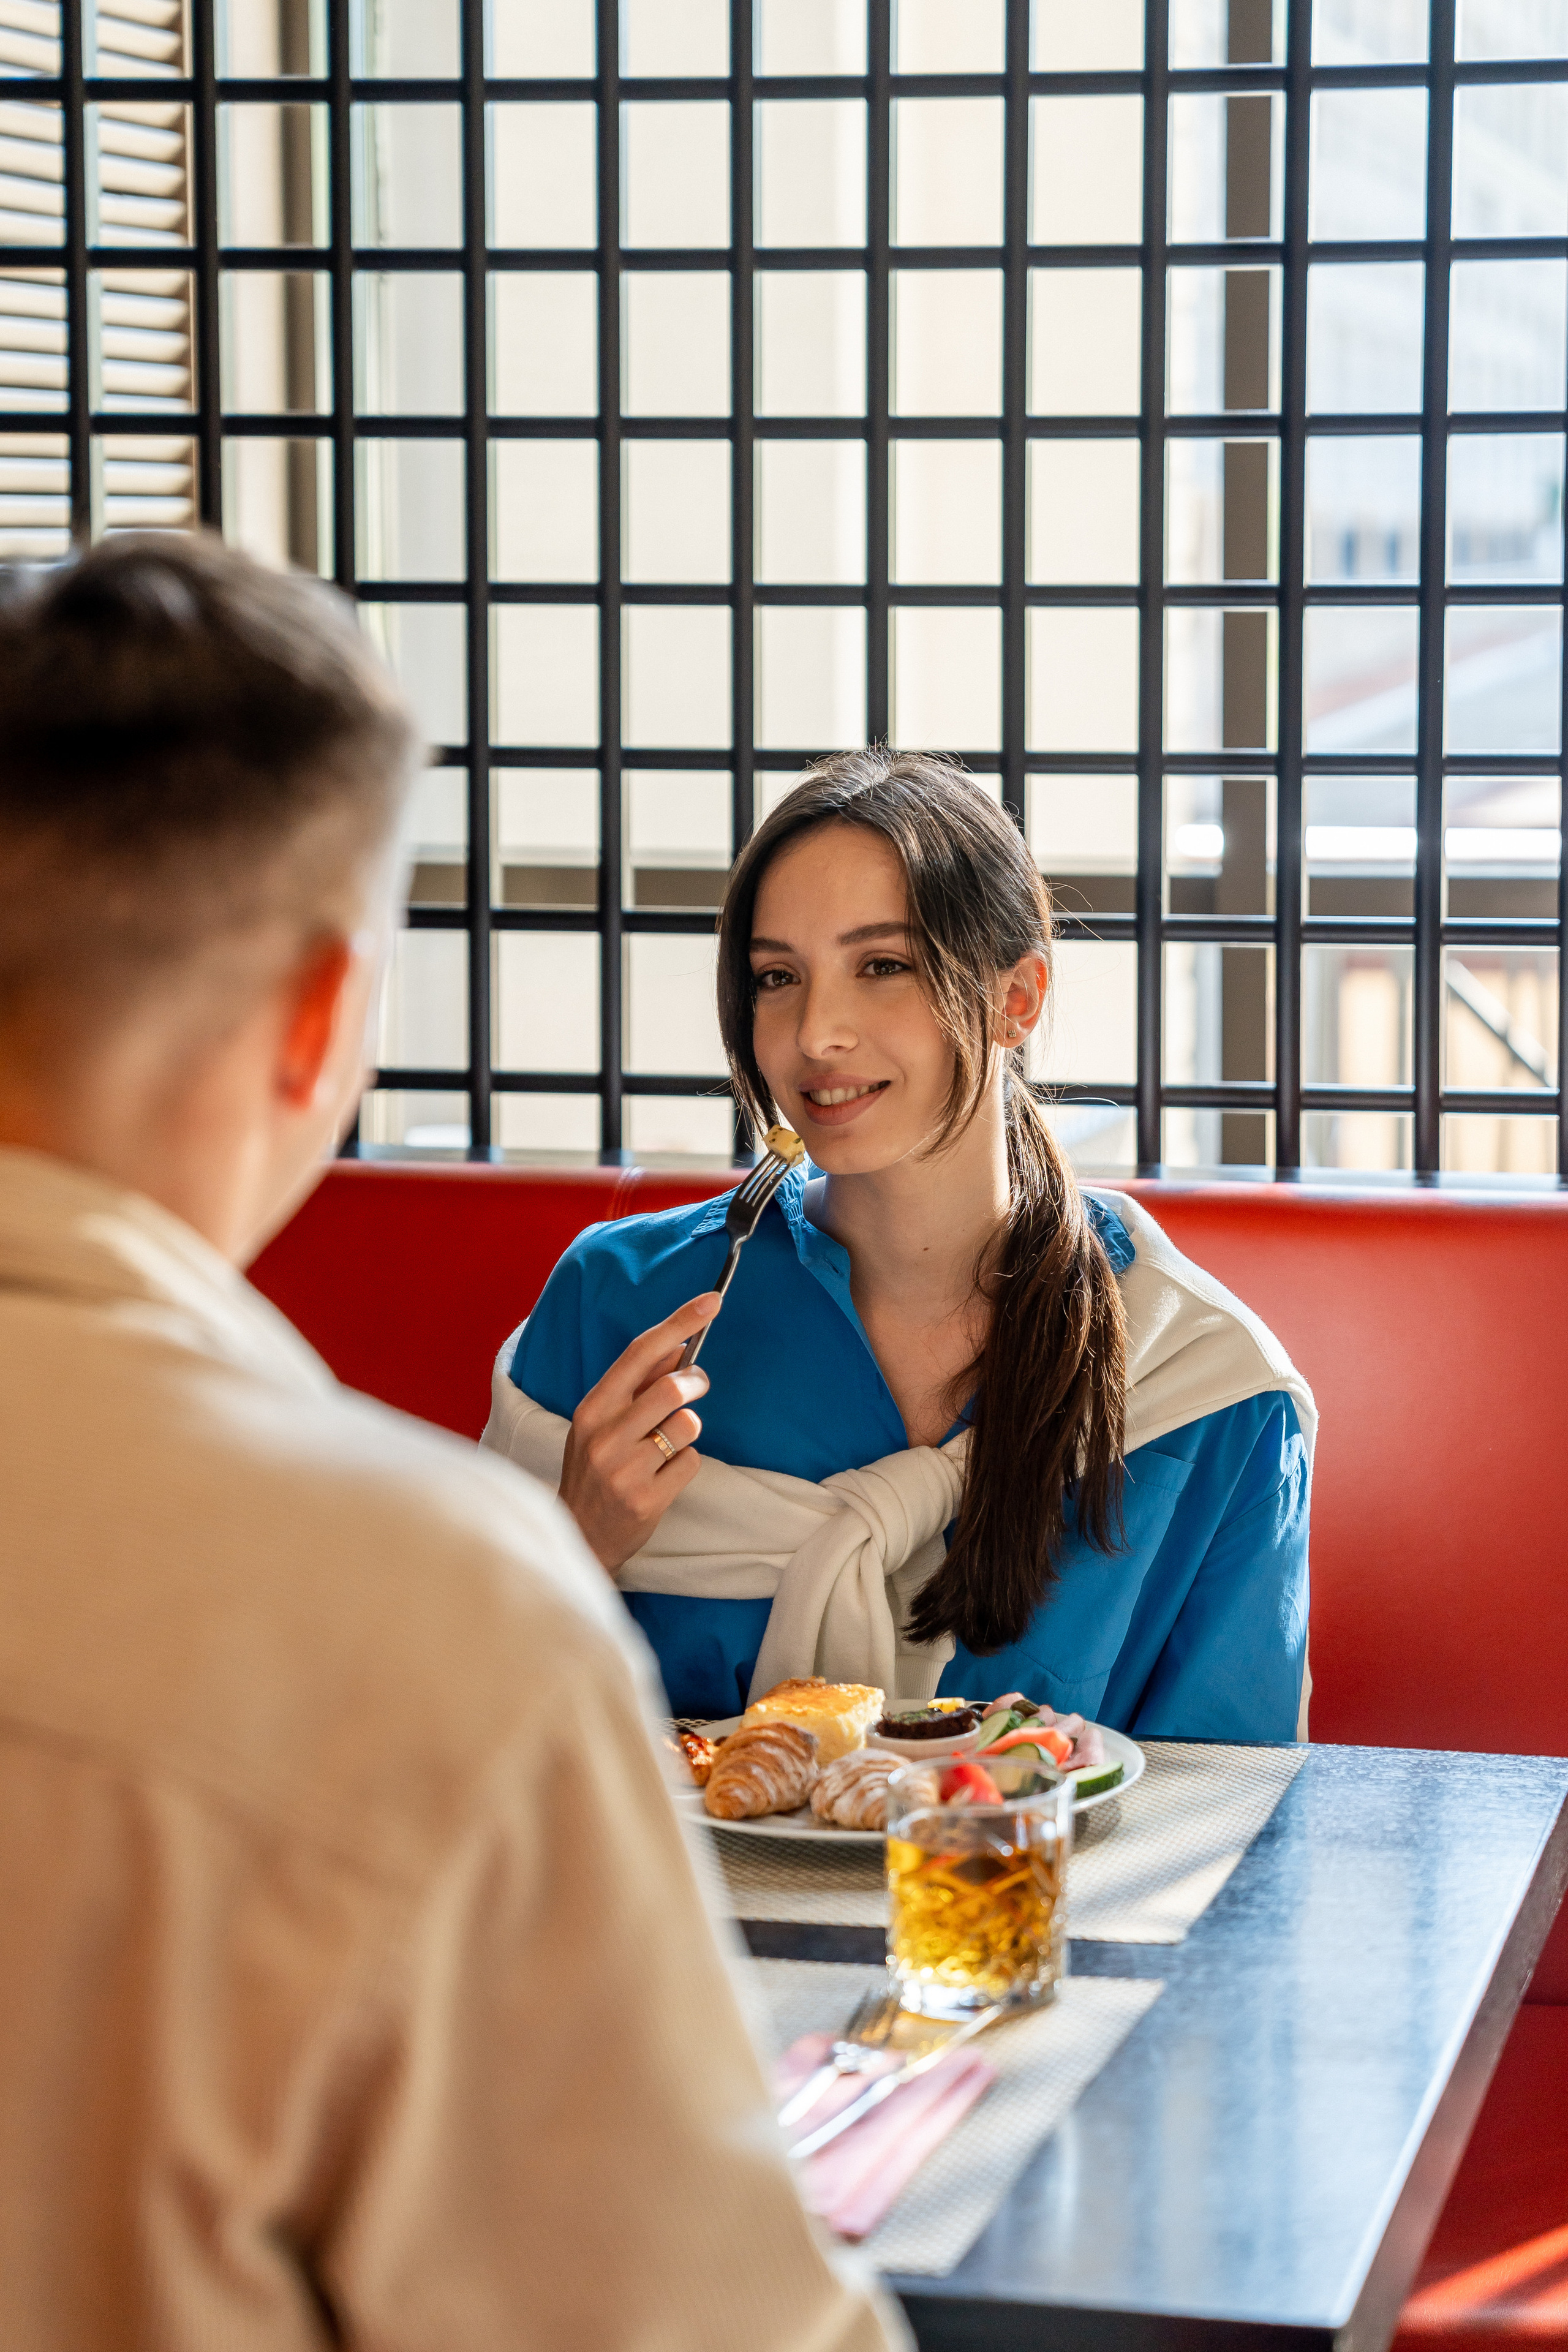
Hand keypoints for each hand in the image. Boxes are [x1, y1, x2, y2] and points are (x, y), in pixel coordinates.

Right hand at [558, 1293, 720, 1570]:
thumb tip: (678, 1345)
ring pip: (687, 1425)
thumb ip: (637, 1384)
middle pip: (671, 1388)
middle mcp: (604, 1435)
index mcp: (592, 1408)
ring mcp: (624, 1469)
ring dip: (689, 1430)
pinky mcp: (646, 1499)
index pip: (639, 1352)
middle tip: (697, 1386)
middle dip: (695, 1381)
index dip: (679, 1323)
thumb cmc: (595, 1470)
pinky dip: (686, 1463)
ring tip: (669, 1444)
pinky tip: (664, 1475)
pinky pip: (691, 1462)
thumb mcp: (602, 1423)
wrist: (579, 1535)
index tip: (711, 1302)